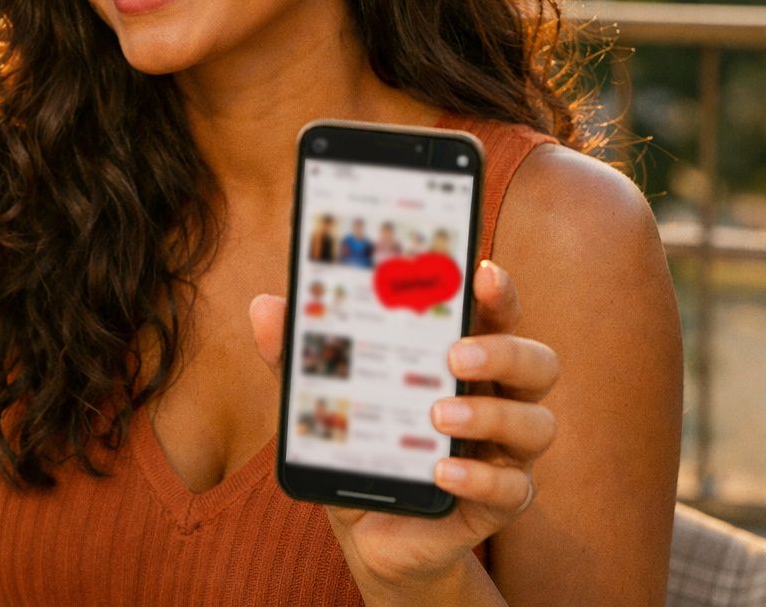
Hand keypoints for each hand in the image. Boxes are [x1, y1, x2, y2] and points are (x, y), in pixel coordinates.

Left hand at [248, 259, 558, 588]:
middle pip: (537, 362)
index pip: (495, 314)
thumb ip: (298, 356)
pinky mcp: (497, 502)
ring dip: (490, 415)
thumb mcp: (324, 397)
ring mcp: (504, 451)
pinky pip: (512, 490)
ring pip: (537, 423)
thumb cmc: (359, 442)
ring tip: (438, 413)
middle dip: (504, 350)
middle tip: (454, 353)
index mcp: (462, 358)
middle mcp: (496, 397)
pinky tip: (441, 471)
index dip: (497, 291)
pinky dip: (479, 478)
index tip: (480, 270)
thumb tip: (265, 306)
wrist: (366, 530)